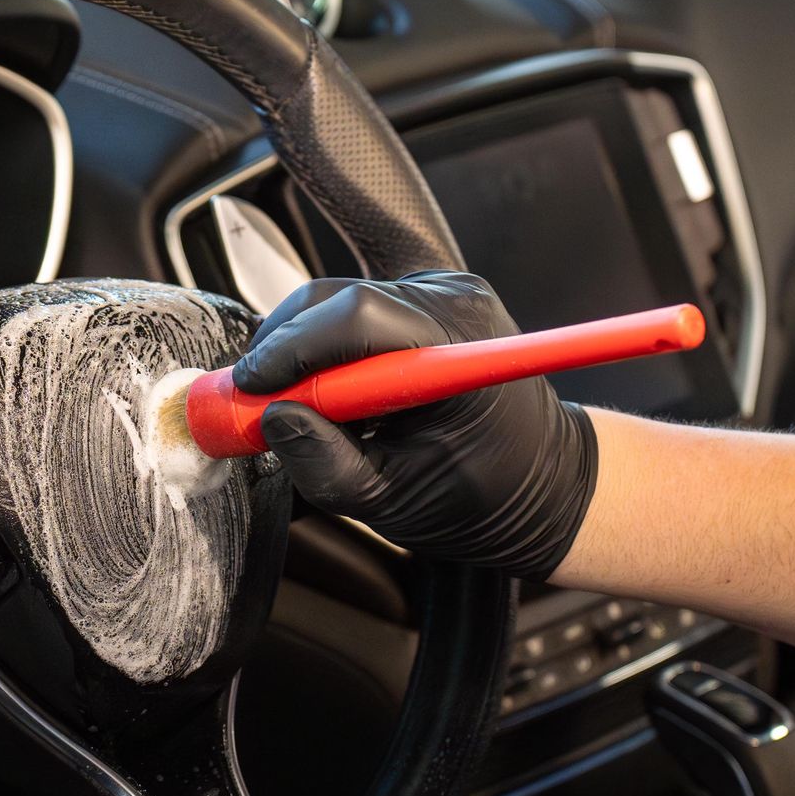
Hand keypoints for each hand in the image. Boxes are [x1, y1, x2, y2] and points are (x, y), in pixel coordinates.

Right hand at [232, 271, 598, 578]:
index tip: (251, 388)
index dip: (293, 348)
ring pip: (337, 299)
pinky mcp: (429, 298)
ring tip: (291, 402)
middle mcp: (455, 304)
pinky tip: (324, 387)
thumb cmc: (481, 497)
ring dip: (301, 348)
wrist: (543, 483)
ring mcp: (444, 293)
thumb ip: (326, 465)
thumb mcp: (392, 501)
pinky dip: (324, 345)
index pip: (357, 317)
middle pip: (338, 298)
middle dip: (284, 348)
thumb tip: (272, 421)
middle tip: (253, 401)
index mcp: (458, 354)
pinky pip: (354, 308)